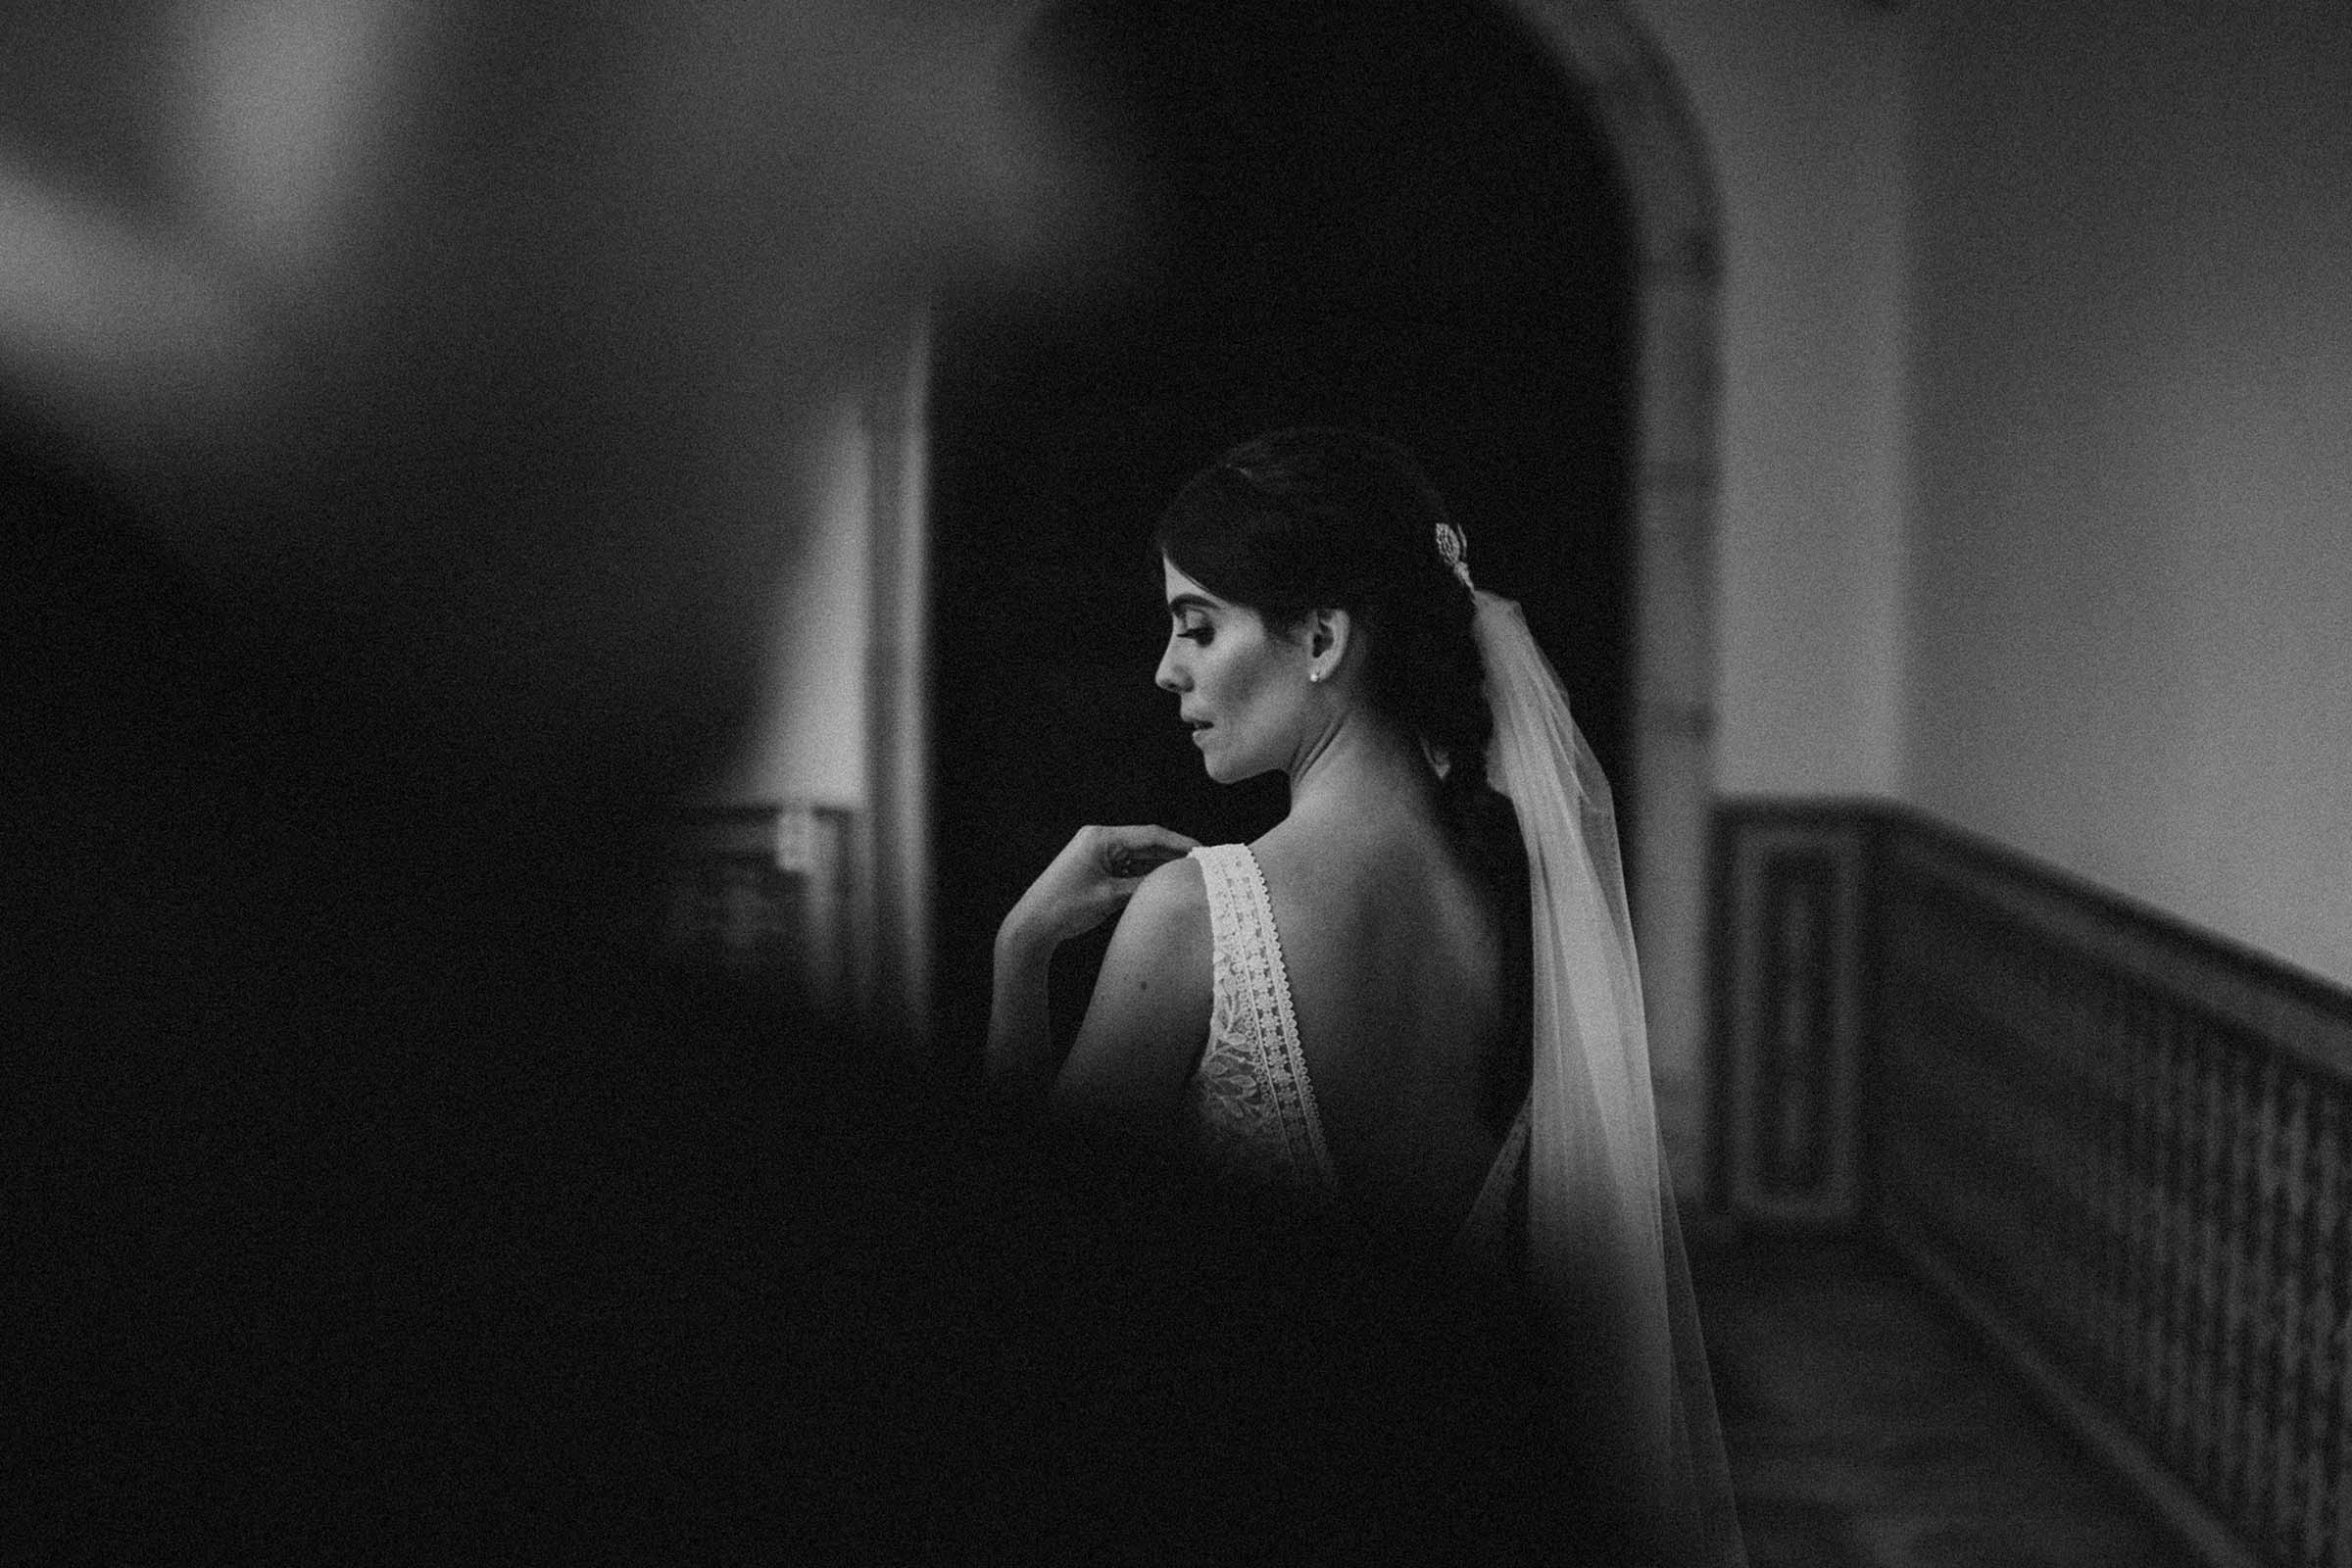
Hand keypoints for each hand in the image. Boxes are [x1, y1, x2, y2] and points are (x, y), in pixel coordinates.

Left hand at [1001, 825, 1199, 953]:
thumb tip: (1174, 882)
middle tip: (1203, 866)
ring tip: (1189, 876)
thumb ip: (1143, 886)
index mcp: (1101, 838)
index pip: (1150, 835)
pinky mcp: (1096, 870)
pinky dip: (1145, 876)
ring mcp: (1097, 855)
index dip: (1179, 843)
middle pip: (1146, 844)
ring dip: (1160, 866)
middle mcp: (1100, 841)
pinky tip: (1164, 885)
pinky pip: (1127, 869)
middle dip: (1173, 855)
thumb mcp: (1110, 896)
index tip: (1203, 852)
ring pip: (1138, 857)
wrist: (1032, 926)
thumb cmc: (1065, 907)